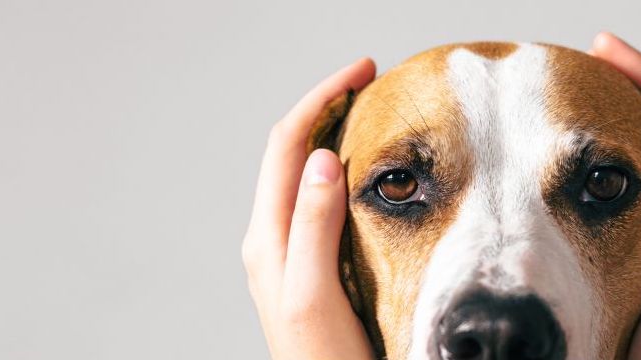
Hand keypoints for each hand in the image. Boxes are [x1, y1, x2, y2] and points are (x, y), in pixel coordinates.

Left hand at [241, 58, 375, 359]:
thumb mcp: (315, 292)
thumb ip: (314, 227)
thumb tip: (322, 159)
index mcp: (269, 240)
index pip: (288, 147)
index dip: (321, 100)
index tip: (363, 72)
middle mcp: (272, 241)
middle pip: (292, 153)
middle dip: (327, 107)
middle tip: (371, 81)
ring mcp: (289, 254)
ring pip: (304, 175)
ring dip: (333, 134)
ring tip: (370, 112)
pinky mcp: (310, 267)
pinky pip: (318, 201)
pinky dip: (342, 170)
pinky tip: (368, 172)